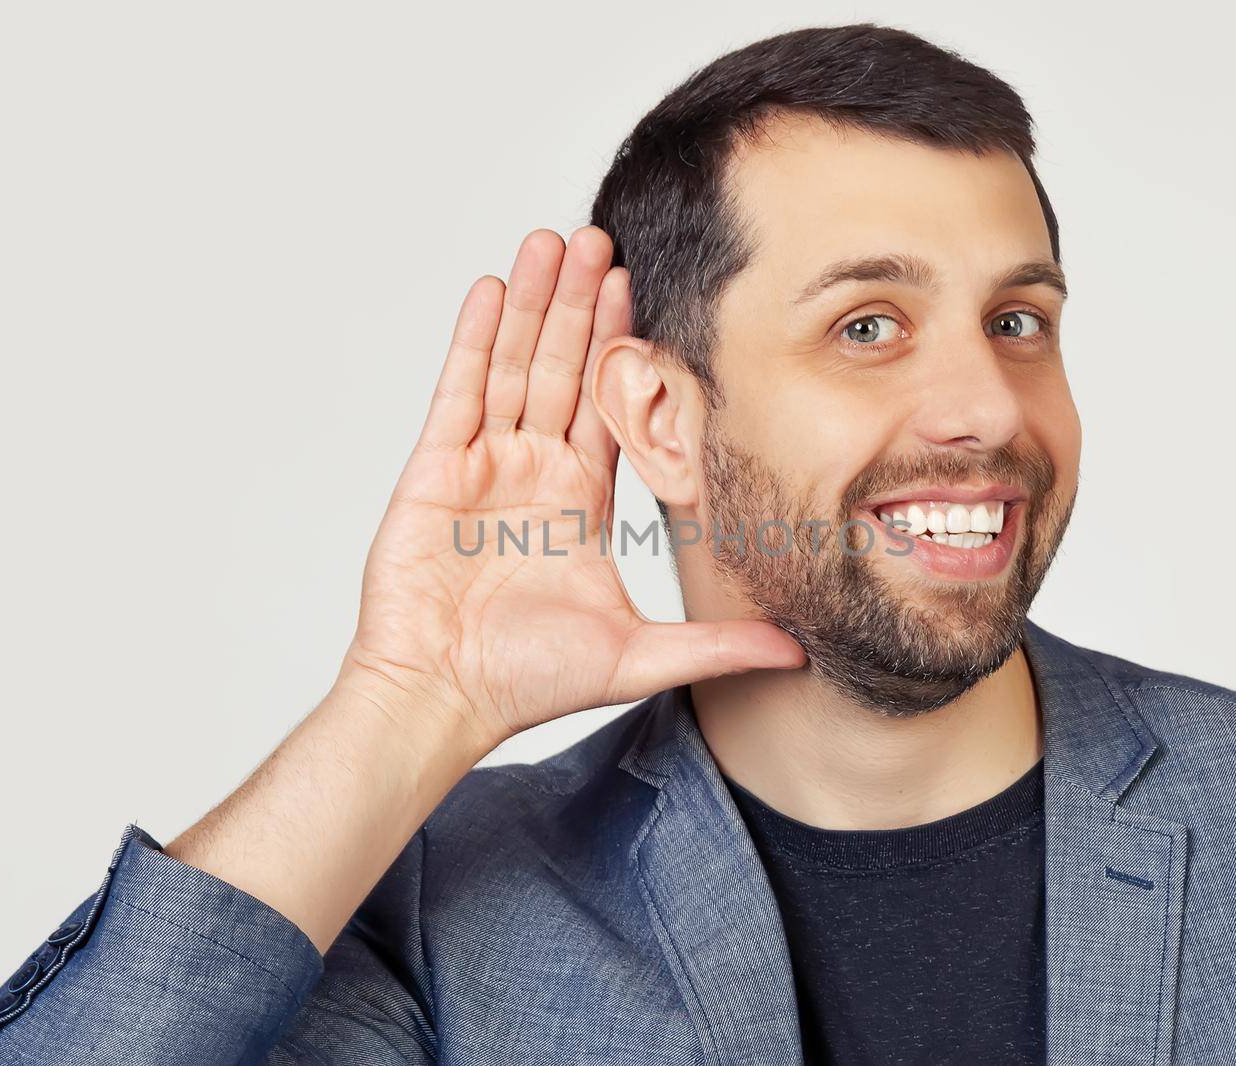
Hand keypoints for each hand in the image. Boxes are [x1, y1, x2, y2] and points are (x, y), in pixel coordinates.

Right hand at [338, 226, 805, 744]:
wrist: (444, 699)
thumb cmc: (527, 682)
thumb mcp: (639, 656)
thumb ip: (717, 643)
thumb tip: (799, 651)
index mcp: (579, 501)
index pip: (608, 406)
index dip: (623, 349)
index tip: (643, 291)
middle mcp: (533, 471)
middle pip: (561, 369)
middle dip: (582, 305)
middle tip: (603, 237)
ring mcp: (482, 465)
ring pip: (513, 365)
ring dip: (534, 304)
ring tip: (554, 241)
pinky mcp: (436, 471)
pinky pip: (460, 392)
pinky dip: (476, 341)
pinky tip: (495, 290)